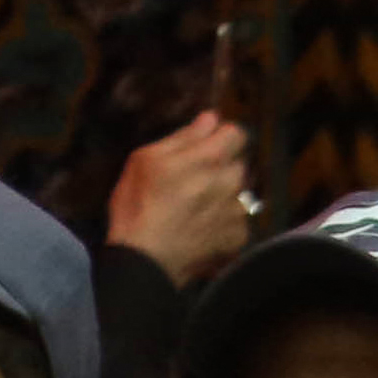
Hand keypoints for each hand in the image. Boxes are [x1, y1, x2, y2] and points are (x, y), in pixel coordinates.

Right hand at [107, 112, 254, 285]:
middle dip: (219, 167)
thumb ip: (183, 137)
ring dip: (223, 193)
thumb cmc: (137, 205)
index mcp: (210, 159)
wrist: (145, 259)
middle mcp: (232, 182)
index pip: (237, 133)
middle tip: (189, 182)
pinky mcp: (241, 235)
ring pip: (240, 191)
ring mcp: (240, 211)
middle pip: (238, 162)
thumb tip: (211, 118)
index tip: (205, 146)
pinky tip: (199, 227)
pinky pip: (238, 219)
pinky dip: (223, 220)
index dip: (221, 137)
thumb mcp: (145, 161)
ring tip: (192, 208)